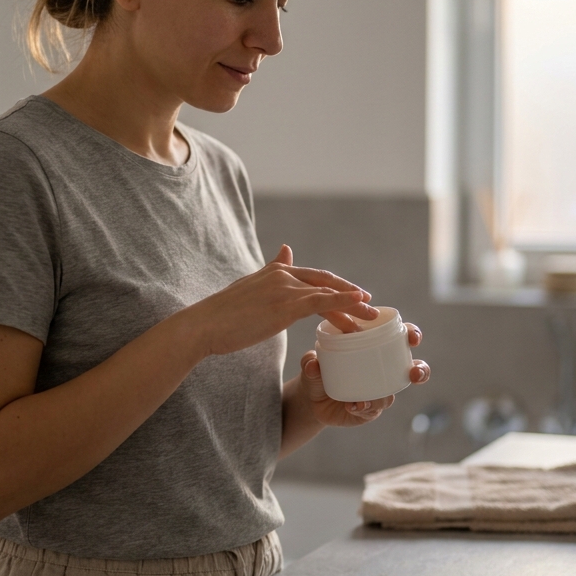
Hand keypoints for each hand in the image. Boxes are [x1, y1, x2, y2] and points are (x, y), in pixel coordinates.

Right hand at [185, 245, 378, 356]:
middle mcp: (282, 274)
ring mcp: (285, 288)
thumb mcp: (250, 287)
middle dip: (350, 294)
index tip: (353, 296)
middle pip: (326, 282)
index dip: (336, 286)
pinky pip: (323, 302)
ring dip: (353, 305)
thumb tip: (286, 249)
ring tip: (371, 318)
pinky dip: (344, 303)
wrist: (204, 325)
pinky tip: (358, 310)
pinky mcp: (286, 304)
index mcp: (274, 270)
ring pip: (328, 294)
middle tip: (370, 306)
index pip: (314, 277)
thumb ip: (271, 270)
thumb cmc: (222, 315)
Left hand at [299, 324, 430, 425]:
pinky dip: (364, 408)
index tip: (412, 337)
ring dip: (383, 396)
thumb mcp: (312, 363)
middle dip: (420, 370)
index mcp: (374, 348)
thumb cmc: (318, 370)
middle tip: (413, 372)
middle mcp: (382, 370)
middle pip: (413, 368)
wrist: (311, 398)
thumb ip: (310, 361)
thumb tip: (313, 364)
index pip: (400, 337)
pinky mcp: (369, 411)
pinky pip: (372, 411)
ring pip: (392, 394)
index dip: (413, 335)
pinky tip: (353, 406)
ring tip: (366, 399)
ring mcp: (378, 392)